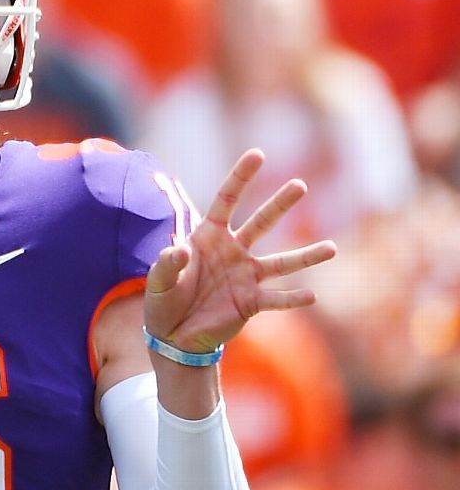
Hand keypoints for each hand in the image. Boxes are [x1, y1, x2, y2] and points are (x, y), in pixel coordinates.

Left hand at [144, 149, 336, 353]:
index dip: (240, 178)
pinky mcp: (251, 303)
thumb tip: (181, 250)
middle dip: (279, 204)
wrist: (173, 335)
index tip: (258, 154)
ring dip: (305, 256)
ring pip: (281, 262)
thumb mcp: (157, 280)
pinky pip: (276, 300)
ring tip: (331, 249)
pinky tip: (311, 295)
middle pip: (261, 223)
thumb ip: (167, 263)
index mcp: (208, 236)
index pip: (226, 200)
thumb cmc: (164, 300)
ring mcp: (245, 277)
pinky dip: (292, 299)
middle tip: (300, 184)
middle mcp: (232, 251)